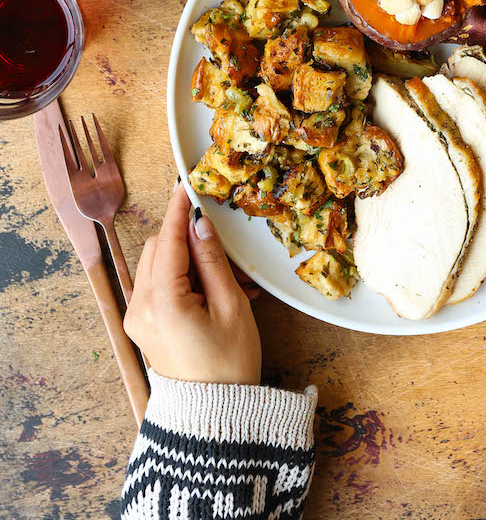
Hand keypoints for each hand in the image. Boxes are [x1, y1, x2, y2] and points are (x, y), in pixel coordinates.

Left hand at [124, 183, 261, 383]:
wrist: (213, 418)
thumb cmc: (229, 365)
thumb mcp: (230, 306)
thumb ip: (213, 260)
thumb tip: (201, 224)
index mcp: (163, 300)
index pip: (169, 239)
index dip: (179, 208)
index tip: (187, 183)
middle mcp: (141, 306)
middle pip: (159, 247)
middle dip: (188, 239)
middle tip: (224, 249)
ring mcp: (139, 317)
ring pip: (158, 264)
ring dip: (188, 259)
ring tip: (227, 280)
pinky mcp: (144, 326)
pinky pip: (159, 285)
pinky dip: (183, 278)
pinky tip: (214, 292)